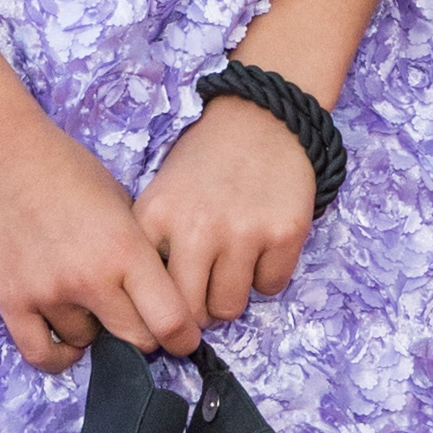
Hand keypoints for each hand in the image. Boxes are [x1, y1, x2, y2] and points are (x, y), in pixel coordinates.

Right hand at [0, 113, 202, 376]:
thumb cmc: (65, 168)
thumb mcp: (121, 201)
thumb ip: (139, 251)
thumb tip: (160, 296)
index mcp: (126, 248)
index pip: (170, 321)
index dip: (183, 337)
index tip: (182, 338)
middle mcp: (90, 278)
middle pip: (135, 341)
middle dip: (143, 334)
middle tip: (136, 319)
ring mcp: (49, 293)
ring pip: (87, 343)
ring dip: (93, 329)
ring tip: (85, 299)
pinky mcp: (12, 301)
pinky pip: (42, 355)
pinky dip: (60, 355)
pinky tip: (67, 338)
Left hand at [131, 94, 320, 333]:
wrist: (260, 119)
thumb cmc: (204, 163)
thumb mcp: (161, 193)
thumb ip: (152, 245)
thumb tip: (148, 309)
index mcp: (157, 216)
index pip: (148, 293)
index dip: (157, 309)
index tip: (164, 313)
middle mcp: (197, 227)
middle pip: (191, 312)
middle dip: (197, 313)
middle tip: (203, 295)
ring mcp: (243, 231)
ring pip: (231, 308)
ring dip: (231, 296)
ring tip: (231, 265)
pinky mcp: (284, 233)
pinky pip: (270, 287)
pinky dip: (266, 275)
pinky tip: (261, 245)